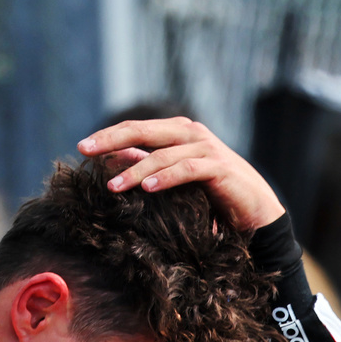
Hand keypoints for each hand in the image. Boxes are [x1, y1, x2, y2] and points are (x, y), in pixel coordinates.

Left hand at [77, 117, 285, 231]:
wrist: (258, 213)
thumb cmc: (216, 196)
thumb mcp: (178, 179)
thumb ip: (151, 166)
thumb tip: (115, 159)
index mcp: (180, 132)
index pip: (137, 128)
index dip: (109, 135)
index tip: (82, 147)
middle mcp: (192, 134)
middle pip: (144, 131)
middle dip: (111, 140)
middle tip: (84, 149)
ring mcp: (208, 149)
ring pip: (162, 154)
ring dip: (135, 170)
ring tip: (113, 186)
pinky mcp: (220, 168)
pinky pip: (187, 169)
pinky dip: (166, 178)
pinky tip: (147, 189)